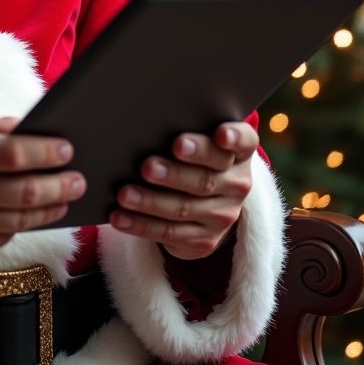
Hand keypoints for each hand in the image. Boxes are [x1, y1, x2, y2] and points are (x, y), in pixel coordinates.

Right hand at [0, 116, 85, 259]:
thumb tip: (36, 128)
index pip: (16, 153)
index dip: (48, 153)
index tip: (68, 150)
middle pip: (26, 191)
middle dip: (60, 185)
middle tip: (79, 179)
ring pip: (21, 218)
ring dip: (51, 208)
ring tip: (65, 197)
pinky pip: (4, 235)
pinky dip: (23, 223)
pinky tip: (35, 213)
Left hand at [110, 121, 257, 259]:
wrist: (203, 206)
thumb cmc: (189, 159)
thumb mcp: (193, 143)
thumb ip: (180, 131)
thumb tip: (143, 125)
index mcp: (237, 153)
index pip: (244, 141)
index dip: (233, 137)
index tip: (219, 134)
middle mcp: (236, 184)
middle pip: (206, 178)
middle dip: (174, 173)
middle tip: (147, 166)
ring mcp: (222, 215)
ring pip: (184, 208)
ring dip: (151, 202)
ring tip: (125, 194)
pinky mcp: (204, 239)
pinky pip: (169, 232)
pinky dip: (141, 224)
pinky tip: (120, 217)